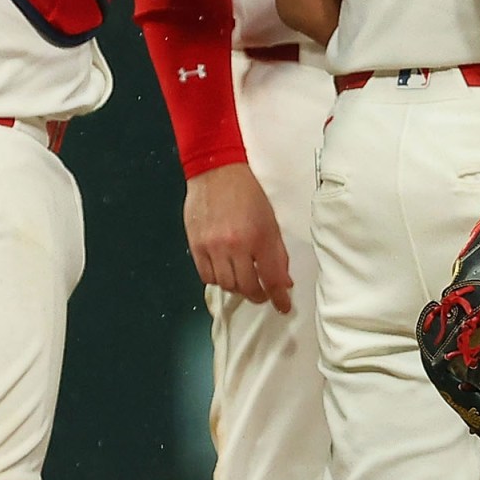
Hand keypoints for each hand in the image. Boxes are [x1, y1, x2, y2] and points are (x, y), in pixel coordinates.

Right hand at [184, 162, 293, 313]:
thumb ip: (277, 253)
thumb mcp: (270, 221)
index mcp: (260, 237)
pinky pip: (207, 276)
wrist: (216, 172)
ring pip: (227, 285)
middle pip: (248, 287)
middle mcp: (236, 246)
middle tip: (263, 294)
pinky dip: (218, 279)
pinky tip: (225, 272)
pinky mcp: (196, 247)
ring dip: (238, 288)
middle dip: (258, 295)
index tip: (283, 307)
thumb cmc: (246, 193)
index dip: (279, 297)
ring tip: (244, 281)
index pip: (272, 278)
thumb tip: (283, 281)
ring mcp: (213, 248)